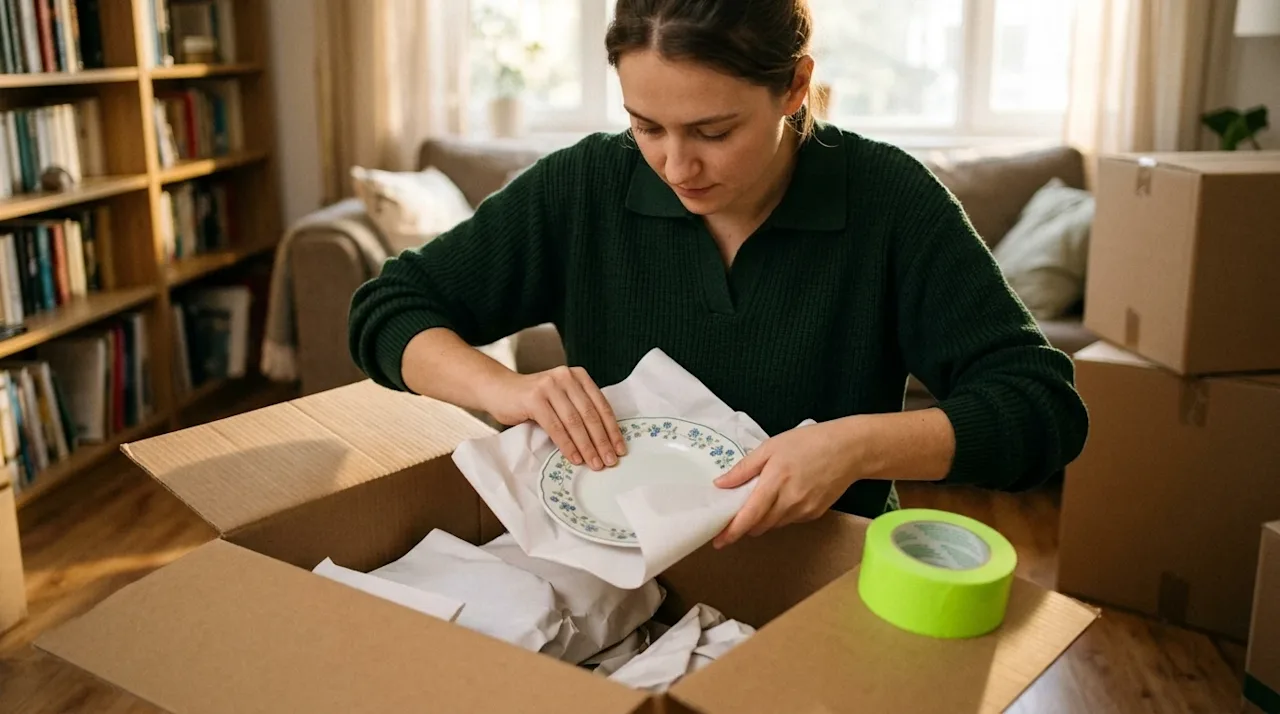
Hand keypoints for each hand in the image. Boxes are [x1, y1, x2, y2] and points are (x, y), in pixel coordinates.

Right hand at [483, 366, 625, 470]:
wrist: (499, 390)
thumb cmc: (533, 399)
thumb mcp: (561, 398)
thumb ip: (580, 409)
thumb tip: (605, 440)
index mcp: (578, 376)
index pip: (601, 405)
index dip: (612, 429)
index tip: (620, 449)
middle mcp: (566, 377)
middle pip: (590, 414)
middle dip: (602, 441)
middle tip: (610, 461)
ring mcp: (549, 386)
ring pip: (574, 422)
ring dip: (587, 446)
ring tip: (595, 464)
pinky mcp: (534, 399)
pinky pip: (556, 427)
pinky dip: (567, 445)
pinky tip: (575, 458)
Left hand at [711, 418, 866, 548]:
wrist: (850, 449)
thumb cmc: (809, 442)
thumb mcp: (771, 447)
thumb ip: (744, 468)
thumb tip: (721, 484)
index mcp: (775, 482)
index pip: (749, 515)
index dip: (732, 531)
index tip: (718, 541)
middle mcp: (790, 501)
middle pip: (760, 525)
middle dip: (744, 526)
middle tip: (733, 518)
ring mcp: (804, 510)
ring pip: (774, 524)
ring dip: (762, 520)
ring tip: (760, 502)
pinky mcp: (815, 514)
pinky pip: (789, 520)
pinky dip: (780, 515)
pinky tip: (782, 498)